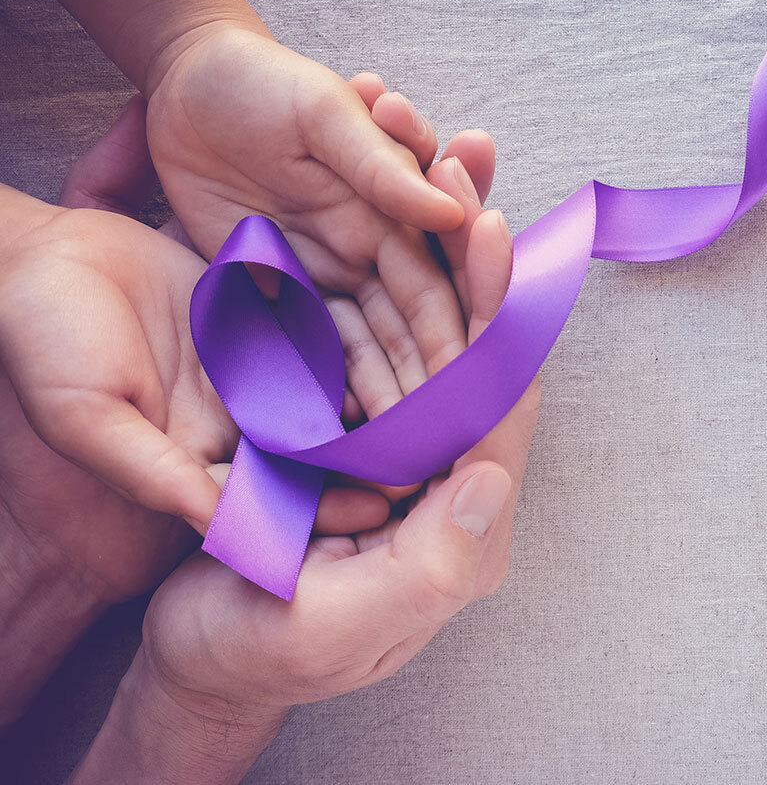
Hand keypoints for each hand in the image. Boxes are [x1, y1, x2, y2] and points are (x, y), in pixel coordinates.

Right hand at [69, 203, 538, 782]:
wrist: (194, 661)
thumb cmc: (253, 652)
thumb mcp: (336, 627)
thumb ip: (429, 562)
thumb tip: (492, 475)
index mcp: (463, 533)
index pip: (499, 412)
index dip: (498, 321)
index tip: (489, 235)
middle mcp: (449, 487)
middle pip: (479, 363)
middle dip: (478, 271)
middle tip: (468, 179)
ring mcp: (406, 458)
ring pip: (438, 345)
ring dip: (442, 264)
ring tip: (437, 177)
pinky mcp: (361, 442)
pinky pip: (387, 352)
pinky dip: (391, 289)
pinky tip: (387, 224)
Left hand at [146, 27, 500, 437]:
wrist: (186, 80)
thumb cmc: (264, 83)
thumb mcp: (325, 113)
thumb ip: (384, 166)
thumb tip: (453, 216)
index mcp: (393, 212)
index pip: (434, 289)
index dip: (450, 340)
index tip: (461, 393)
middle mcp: (369, 252)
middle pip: (406, 332)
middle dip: (420, 388)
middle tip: (427, 444)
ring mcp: (323, 274)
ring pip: (363, 349)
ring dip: (378, 398)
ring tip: (387, 458)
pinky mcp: (273, 286)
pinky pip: (303, 344)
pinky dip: (321, 385)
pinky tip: (333, 430)